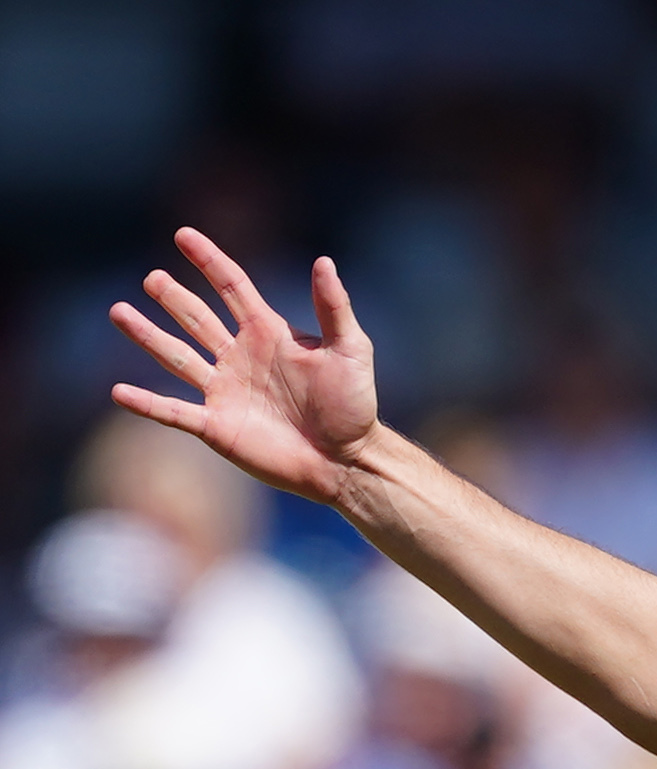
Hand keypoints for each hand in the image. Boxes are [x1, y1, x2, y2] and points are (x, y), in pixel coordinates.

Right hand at [107, 228, 380, 506]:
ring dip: (148, 335)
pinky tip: (118, 391)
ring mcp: (225, 391)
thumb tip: (323, 261)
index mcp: (268, 333)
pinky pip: (173, 412)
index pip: (231, 287)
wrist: (348, 460)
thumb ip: (333, 307)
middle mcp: (240, 357)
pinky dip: (147, 403)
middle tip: (153, 278)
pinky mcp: (217, 426)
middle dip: (174, 298)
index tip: (183, 235)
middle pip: (197, 318)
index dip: (208, 260)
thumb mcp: (351, 350)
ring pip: (177, 356)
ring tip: (119, 312)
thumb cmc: (355, 406)